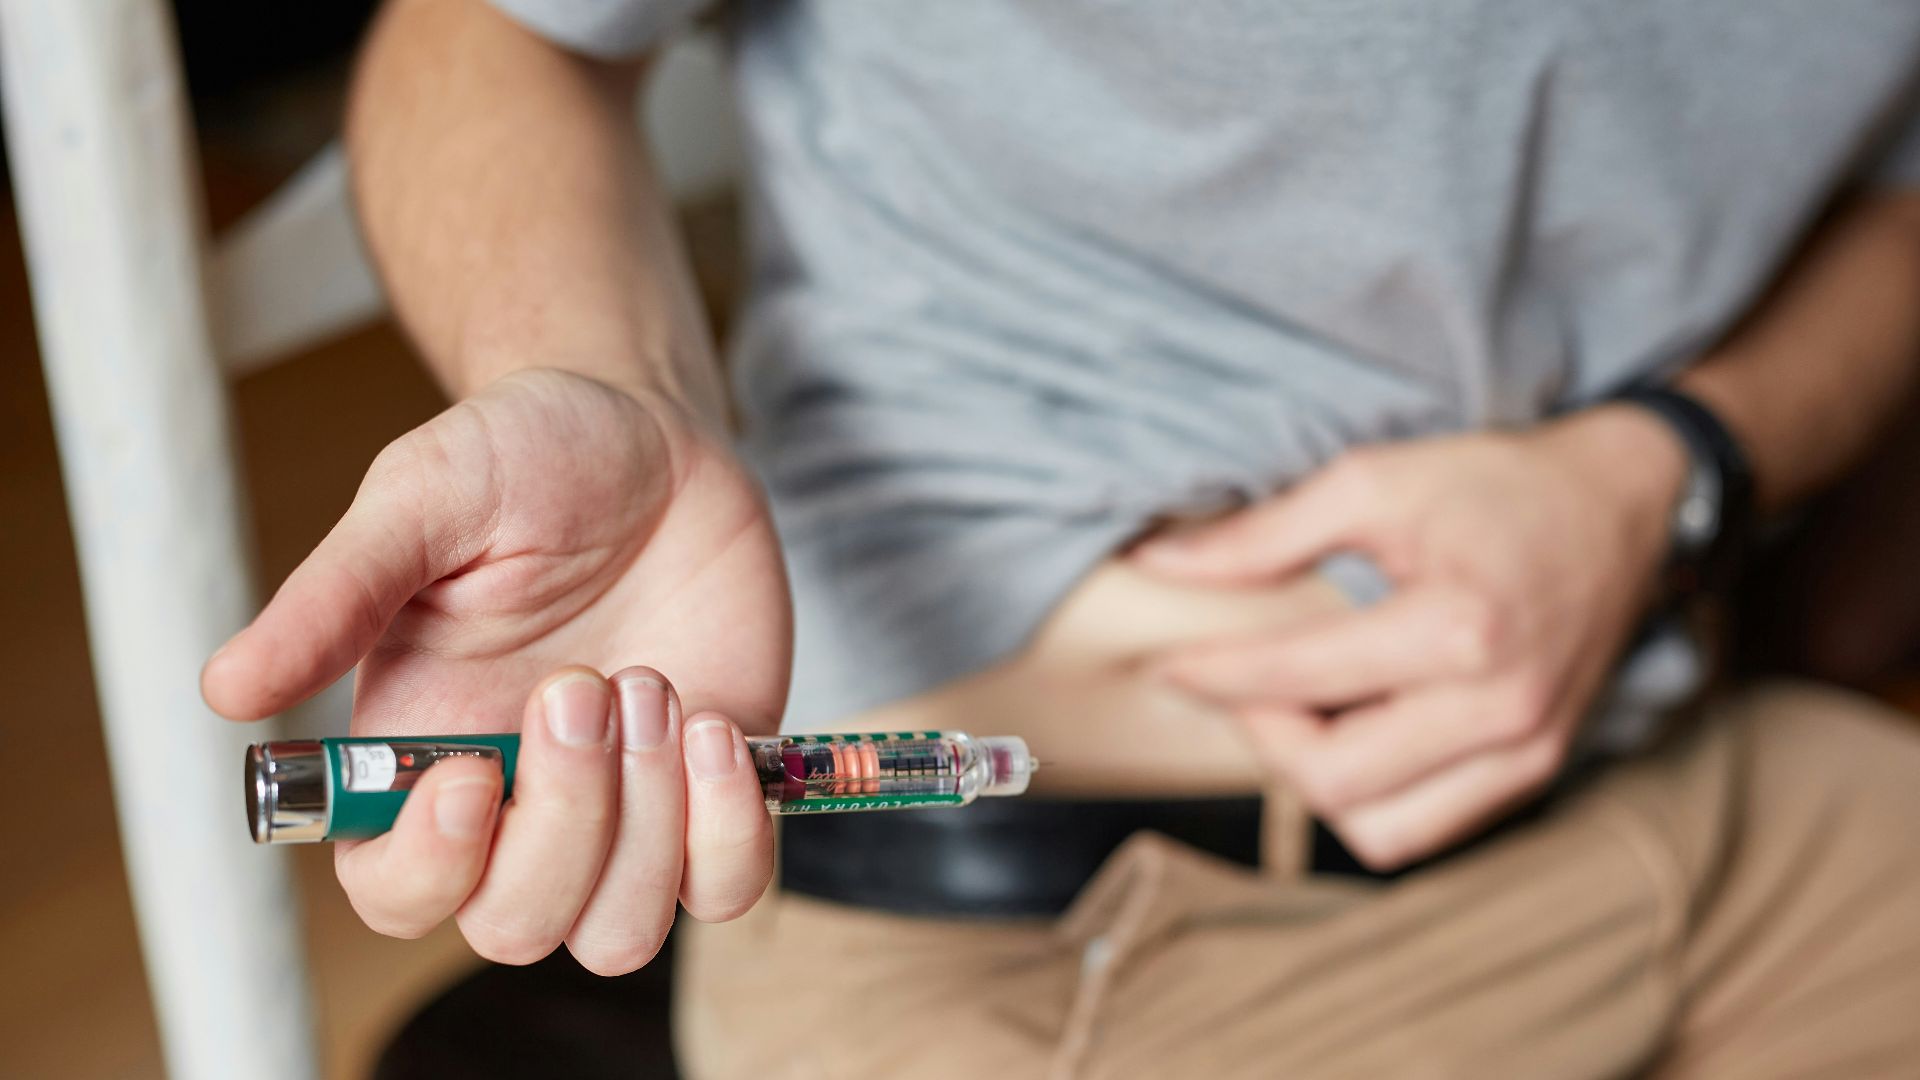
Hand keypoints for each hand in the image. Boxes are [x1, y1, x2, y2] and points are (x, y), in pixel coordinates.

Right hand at [202, 368, 791, 971]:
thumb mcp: (422, 500)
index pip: (395, 893)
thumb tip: (225, 687)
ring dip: (647, 823)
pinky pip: (727, 885)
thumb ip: (335, 596)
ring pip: (620, 931)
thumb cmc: (524, 459)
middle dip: (563, 819)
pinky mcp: (712, 793)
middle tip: (586, 681)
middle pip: (518, 926)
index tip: (473, 770)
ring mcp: (623, 810)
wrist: (652, 434)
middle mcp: (518, 806)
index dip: (433, 865)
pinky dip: (732, 831)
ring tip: (651, 683)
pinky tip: (712, 726)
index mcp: (419, 758)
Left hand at [1131, 407, 1684, 868]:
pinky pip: (1425, 829)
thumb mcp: (1373, 481)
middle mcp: (1500, 709)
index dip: (1216, 675)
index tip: (1170, 663)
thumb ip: (1262, 535)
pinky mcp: (1536, 771)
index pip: (1298, 680)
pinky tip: (1352, 731)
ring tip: (1297, 709)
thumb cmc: (1496, 485)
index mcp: (1458, 630)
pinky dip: (1370, 798)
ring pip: (1377, 830)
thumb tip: (1159, 565)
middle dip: (1261, 733)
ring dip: (1314, 780)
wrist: (1622, 504)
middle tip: (1239, 682)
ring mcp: (1527, 753)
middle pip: (1331, 778)